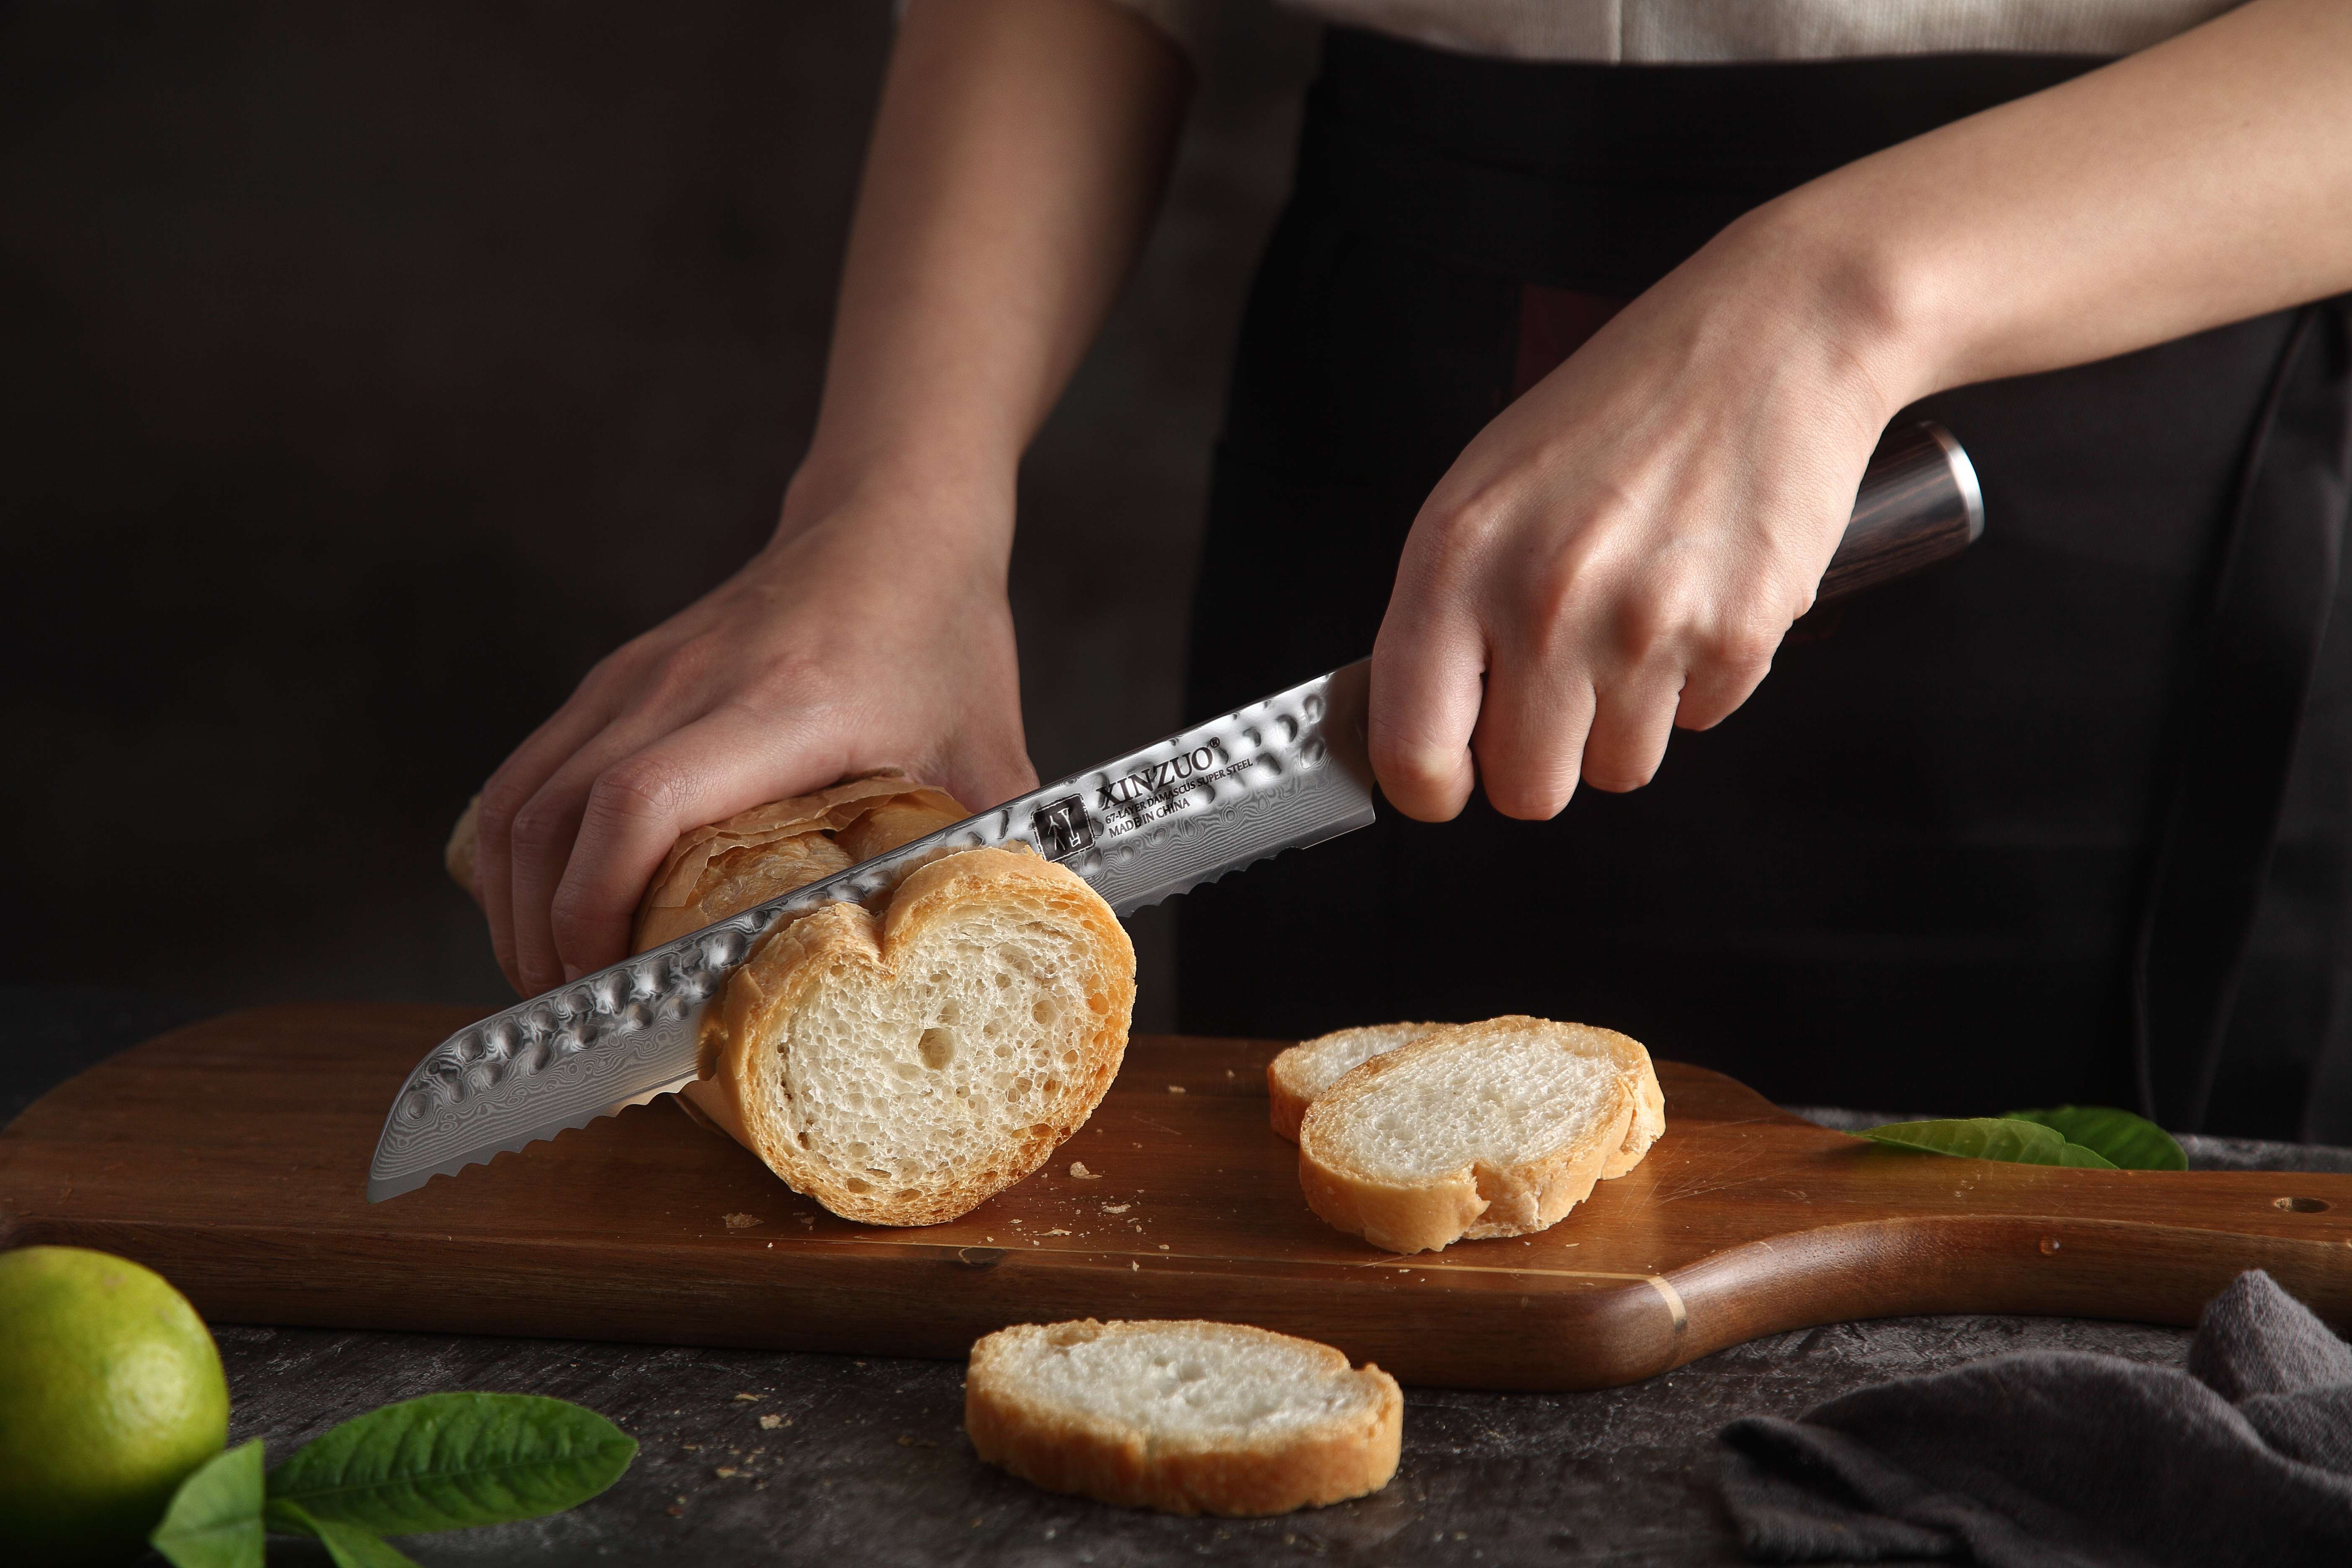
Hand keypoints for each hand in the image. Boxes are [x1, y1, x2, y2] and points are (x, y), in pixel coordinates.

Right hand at [469, 475, 1034, 996]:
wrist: (892, 519)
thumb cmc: (941, 631)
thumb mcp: (991, 750)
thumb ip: (999, 855)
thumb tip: (999, 954)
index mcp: (781, 707)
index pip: (639, 805)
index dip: (598, 906)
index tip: (609, 985)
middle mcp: (689, 684)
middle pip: (556, 816)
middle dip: (544, 932)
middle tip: (575, 1015)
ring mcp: (642, 674)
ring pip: (523, 795)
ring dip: (516, 897)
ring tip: (550, 976)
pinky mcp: (622, 675)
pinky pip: (532, 766)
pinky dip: (519, 845)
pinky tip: (543, 902)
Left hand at [1368, 213, 1911, 821]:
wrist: (1770, 336)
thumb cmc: (1621, 409)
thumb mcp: (1487, 490)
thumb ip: (1446, 609)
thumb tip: (1422, 721)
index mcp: (1456, 560)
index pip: (1413, 751)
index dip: (1431, 785)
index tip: (1448, 778)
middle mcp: (1542, 601)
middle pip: (1526, 788)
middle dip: (1543, 757)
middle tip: (1562, 689)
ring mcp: (1644, 625)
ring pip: (1617, 769)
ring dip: (1625, 718)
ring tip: (1638, 618)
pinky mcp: (1737, 636)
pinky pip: (1700, 723)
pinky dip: (1698, 680)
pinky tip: (1697, 595)